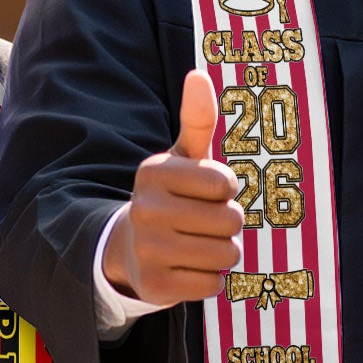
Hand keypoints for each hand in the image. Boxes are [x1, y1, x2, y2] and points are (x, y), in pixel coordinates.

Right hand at [103, 70, 243, 305]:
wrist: (131, 247)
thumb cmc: (173, 195)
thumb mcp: (184, 157)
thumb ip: (196, 118)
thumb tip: (198, 75)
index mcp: (153, 172)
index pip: (226, 184)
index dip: (226, 190)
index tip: (206, 191)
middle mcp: (144, 209)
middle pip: (230, 221)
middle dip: (227, 223)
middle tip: (201, 222)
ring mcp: (146, 250)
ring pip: (226, 254)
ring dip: (222, 251)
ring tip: (196, 243)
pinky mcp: (154, 287)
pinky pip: (212, 284)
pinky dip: (209, 278)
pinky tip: (186, 267)